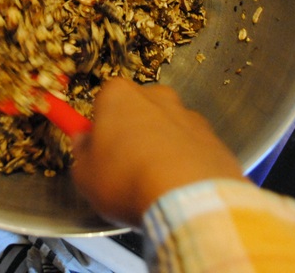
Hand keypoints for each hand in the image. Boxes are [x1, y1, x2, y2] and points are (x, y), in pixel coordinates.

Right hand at [71, 78, 245, 226]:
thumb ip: (81, 153)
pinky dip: (185, 160)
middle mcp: (155, 96)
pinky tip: (178, 186)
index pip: (101, 100)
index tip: (97, 147)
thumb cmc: (127, 180)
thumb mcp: (85, 175)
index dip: (98, 125)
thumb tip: (84, 143)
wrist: (190, 200)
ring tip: (154, 182)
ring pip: (166, 126)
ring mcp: (188, 115)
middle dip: (131, 130)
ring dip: (160, 145)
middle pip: (137, 108)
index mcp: (118, 95)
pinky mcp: (214, 138)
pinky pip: (192, 145)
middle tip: (124, 165)